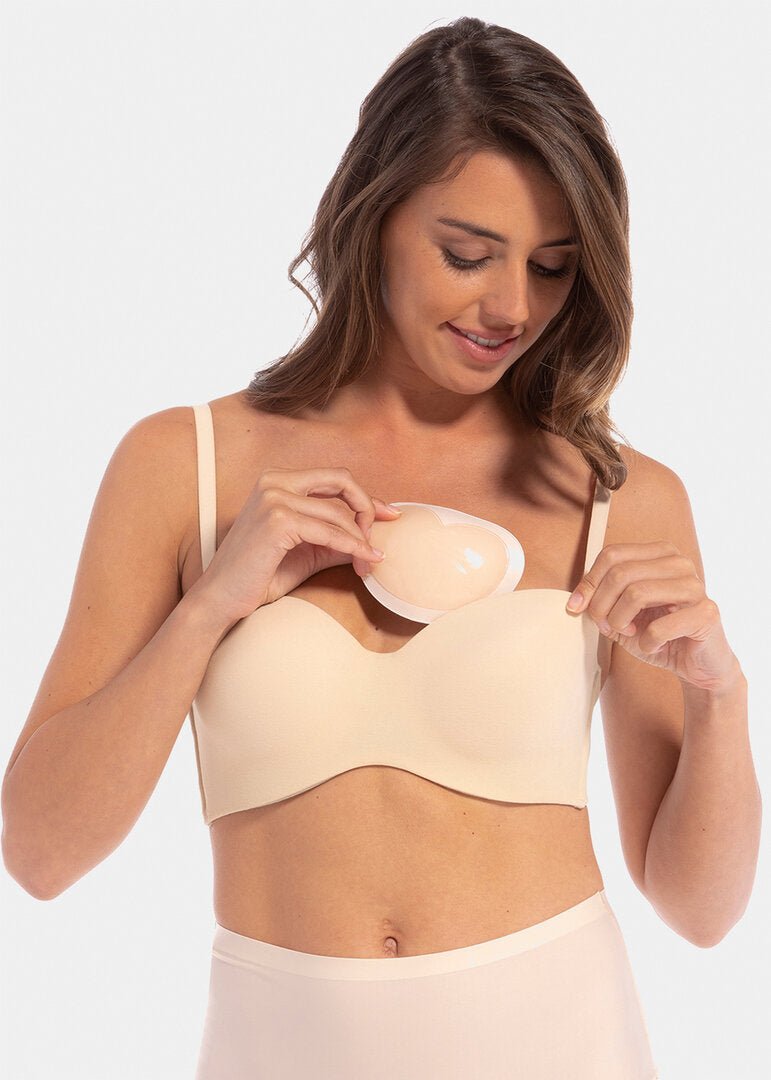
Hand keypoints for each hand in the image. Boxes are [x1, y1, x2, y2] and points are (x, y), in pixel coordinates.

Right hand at [191, 466, 400, 626]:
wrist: (222, 598)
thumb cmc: (259, 575)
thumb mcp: (307, 550)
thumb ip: (336, 537)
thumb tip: (373, 537)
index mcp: (277, 480)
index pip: (334, 479)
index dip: (364, 497)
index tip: (388, 515)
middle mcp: (274, 481)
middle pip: (341, 481)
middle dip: (367, 508)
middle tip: (378, 537)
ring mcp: (274, 497)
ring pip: (338, 513)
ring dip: (359, 540)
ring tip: (367, 563)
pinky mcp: (278, 520)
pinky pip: (330, 533)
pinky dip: (352, 547)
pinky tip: (364, 560)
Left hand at [566, 541, 742, 692]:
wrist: (697, 664)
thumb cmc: (658, 634)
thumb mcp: (621, 614)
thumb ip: (600, 601)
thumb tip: (574, 602)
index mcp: (659, 554)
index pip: (612, 555)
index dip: (588, 582)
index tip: (576, 608)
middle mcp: (679, 563)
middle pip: (620, 573)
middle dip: (601, 606)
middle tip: (606, 627)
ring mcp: (695, 586)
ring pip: (636, 593)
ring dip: (620, 622)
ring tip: (629, 634)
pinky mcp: (706, 613)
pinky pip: (658, 628)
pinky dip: (647, 644)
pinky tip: (655, 646)